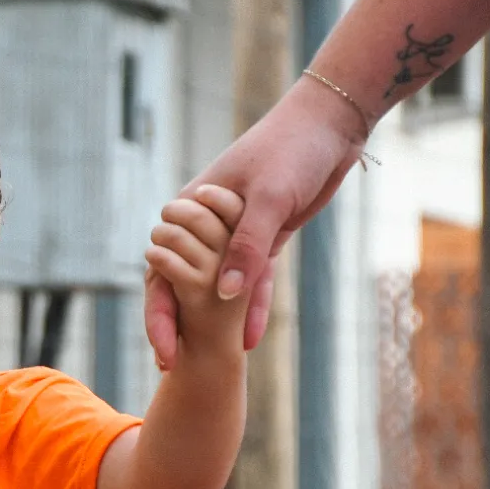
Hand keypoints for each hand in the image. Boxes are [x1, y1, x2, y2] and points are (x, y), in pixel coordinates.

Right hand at [147, 76, 367, 367]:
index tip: (164, 348)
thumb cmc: (290, 149)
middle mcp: (205, 224)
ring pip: (214, 285)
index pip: (161, 268)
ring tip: (209, 360)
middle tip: (171, 363)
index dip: (159, 311)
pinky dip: (251, 307)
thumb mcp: (269, 198)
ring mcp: (234, 232)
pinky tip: (250, 340)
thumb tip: (224, 295)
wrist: (329, 125)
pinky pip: (252, 279)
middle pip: (180, 282)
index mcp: (190, 207)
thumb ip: (246, 247)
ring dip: (211, 322)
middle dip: (175, 324)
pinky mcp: (264, 238)